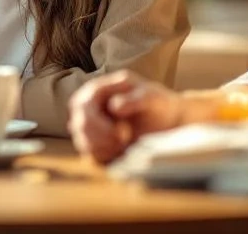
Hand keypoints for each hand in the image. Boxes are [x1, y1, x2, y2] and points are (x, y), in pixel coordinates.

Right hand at [68, 71, 182, 163]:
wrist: (167, 122)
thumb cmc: (158, 104)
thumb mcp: (151, 97)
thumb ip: (133, 99)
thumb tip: (113, 107)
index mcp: (97, 90)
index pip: (83, 107)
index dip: (99, 123)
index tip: (124, 133)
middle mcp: (87, 108)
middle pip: (80, 126)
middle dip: (103, 139)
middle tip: (126, 143)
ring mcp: (89, 127)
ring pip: (83, 142)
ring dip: (105, 149)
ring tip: (127, 147)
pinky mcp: (95, 144)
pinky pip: (91, 155)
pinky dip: (106, 157)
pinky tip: (122, 153)